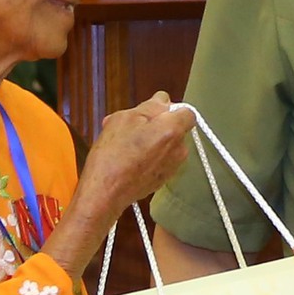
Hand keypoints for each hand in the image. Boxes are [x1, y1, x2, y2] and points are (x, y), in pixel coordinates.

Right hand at [78, 93, 194, 212]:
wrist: (105, 193)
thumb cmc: (113, 157)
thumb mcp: (125, 118)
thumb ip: (150, 106)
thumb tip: (162, 101)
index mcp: (172, 131)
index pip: (187, 112)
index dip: (171, 109)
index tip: (154, 111)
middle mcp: (178, 150)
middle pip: (174, 129)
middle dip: (156, 125)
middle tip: (131, 127)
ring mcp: (172, 167)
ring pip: (165, 145)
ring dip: (150, 141)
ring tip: (125, 144)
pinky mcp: (162, 179)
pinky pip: (160, 160)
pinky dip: (148, 157)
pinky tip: (128, 159)